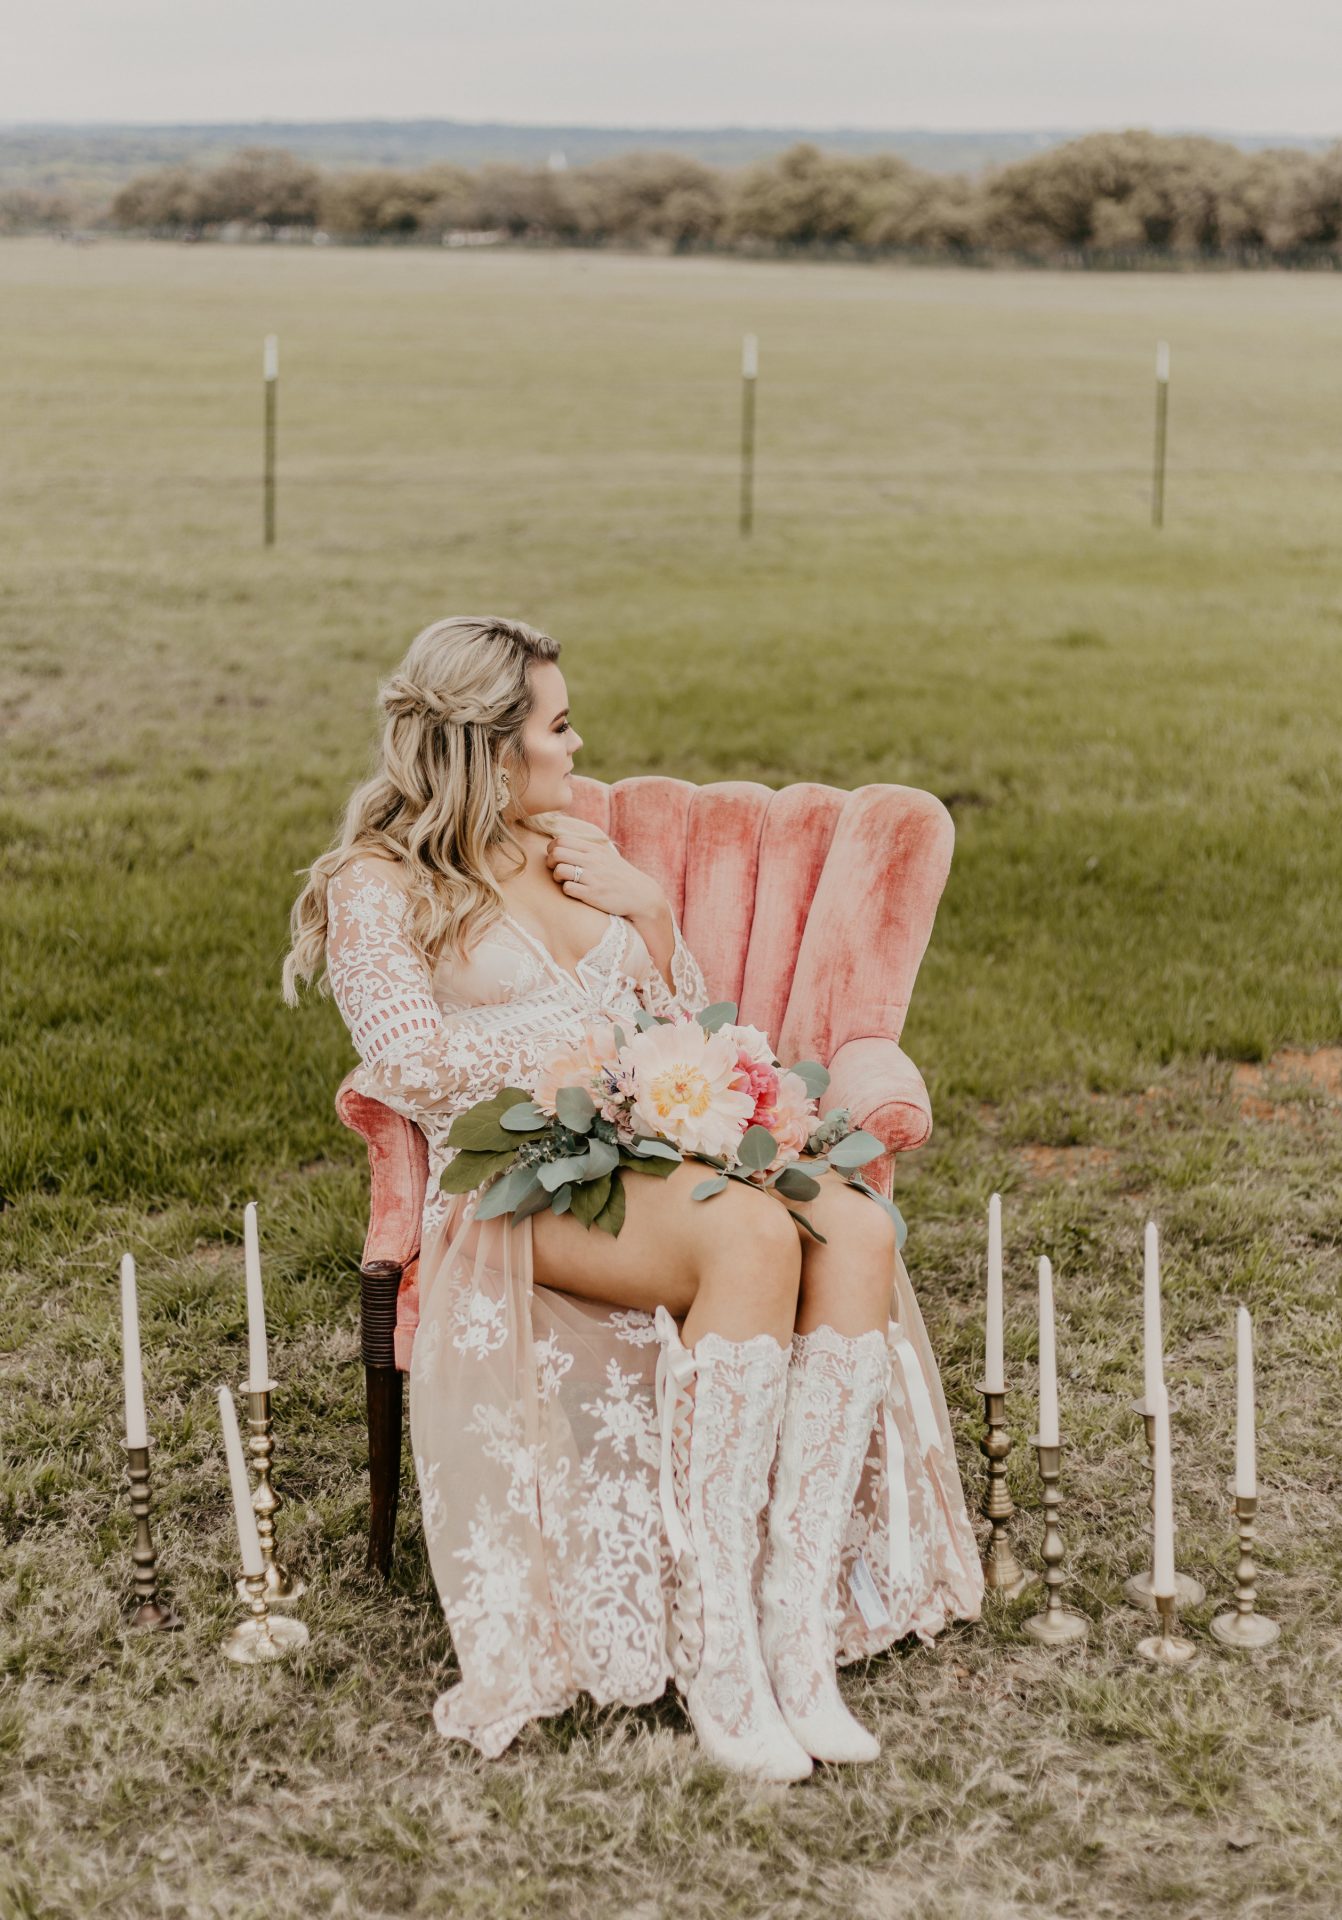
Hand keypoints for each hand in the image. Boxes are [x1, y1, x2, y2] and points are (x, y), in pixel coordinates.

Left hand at [544, 819, 666, 921]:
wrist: (640, 895)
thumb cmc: (619, 875)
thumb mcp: (606, 855)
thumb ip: (587, 849)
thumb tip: (564, 844)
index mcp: (594, 849)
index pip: (561, 840)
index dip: (552, 848)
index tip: (557, 857)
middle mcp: (592, 861)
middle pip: (556, 853)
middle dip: (550, 862)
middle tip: (556, 869)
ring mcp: (592, 877)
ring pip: (559, 870)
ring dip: (557, 877)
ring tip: (564, 881)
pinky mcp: (592, 894)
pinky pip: (567, 888)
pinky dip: (567, 890)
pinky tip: (575, 891)